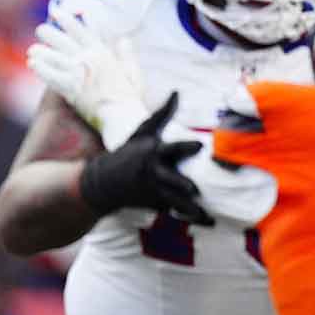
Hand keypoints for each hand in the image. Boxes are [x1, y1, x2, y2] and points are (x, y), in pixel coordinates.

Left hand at [28, 9, 144, 133]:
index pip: (82, 32)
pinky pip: (51, 76)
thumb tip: (124, 39)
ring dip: (42, 51)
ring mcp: (79, 72)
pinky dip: (41, 68)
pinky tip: (31, 63)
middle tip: (40, 29)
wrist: (121, 115)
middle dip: (51, 34)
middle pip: (65, 42)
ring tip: (32, 49)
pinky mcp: (70, 88)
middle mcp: (89, 59)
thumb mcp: (132, 72)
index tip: (57, 12)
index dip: (68, 21)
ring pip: (55, 57)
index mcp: (103, 54)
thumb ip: (127, 55)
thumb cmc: (128, 97)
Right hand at [79, 93, 212, 223]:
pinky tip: (210, 222)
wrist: (104, 183)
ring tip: (206, 214)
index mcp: (153, 153)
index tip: (198, 145)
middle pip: (171, 180)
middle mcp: (154, 173)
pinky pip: (178, 211)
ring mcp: (155, 191)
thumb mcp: (142, 132)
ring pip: (176, 201)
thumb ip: (162, 114)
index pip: (171, 149)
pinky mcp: (157, 204)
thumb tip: (177, 92)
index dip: (185, 147)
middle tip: (194, 189)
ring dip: (190, 209)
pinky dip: (193, 218)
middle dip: (181, 185)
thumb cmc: (127, 153)